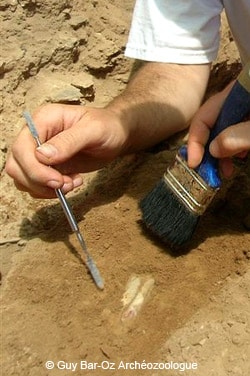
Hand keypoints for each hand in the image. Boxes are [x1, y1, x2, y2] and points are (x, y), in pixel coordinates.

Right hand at [6, 103, 127, 197]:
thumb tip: (42, 156)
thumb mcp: (94, 130)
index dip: (34, 169)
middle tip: (66, 184)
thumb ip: (69, 141)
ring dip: (44, 189)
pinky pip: (35, 185)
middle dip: (39, 182)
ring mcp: (38, 152)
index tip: (57, 180)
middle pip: (16, 165)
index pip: (22, 147)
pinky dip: (49, 191)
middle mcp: (35, 135)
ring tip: (71, 183)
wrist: (116, 135)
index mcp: (43, 120)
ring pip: (22, 178)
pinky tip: (71, 183)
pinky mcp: (45, 167)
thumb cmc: (107, 127)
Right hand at [188, 82, 249, 177]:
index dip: (196, 141)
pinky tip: (238, 157)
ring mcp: (245, 106)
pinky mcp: (249, 115)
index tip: (194, 163)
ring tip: (226, 170)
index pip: (205, 116)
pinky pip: (239, 128)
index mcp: (238, 92)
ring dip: (222, 150)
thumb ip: (238, 136)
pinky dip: (235, 144)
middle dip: (209, 148)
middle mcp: (238, 96)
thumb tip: (213, 150)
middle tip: (208, 172)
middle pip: (214, 122)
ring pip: (226, 127)